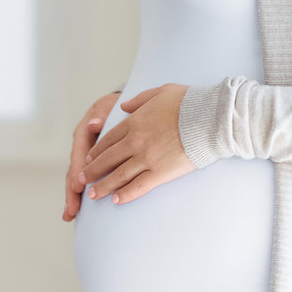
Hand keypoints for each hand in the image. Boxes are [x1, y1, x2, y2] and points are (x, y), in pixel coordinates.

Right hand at [63, 91, 120, 221]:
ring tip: (70, 215)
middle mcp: (81, 147)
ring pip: (77, 179)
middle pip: (74, 170)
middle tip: (72, 209)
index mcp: (84, 132)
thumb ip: (103, 114)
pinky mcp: (91, 166)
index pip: (79, 152)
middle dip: (72, 191)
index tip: (79, 184)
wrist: (121, 109)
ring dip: (73, 197)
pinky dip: (80, 195)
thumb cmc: (116, 108)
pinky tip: (77, 212)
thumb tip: (94, 123)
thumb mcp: (110, 106)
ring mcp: (84, 157)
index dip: (78, 169)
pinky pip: (85, 181)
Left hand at [78, 83, 195, 204]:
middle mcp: (135, 141)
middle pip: (107, 159)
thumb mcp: (160, 92)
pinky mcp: (160, 172)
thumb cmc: (189, 102)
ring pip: (118, 175)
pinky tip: (116, 200)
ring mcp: (146, 158)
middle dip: (93, 170)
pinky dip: (125, 194)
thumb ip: (139, 100)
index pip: (108, 139)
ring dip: (103, 186)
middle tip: (82, 179)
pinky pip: (138, 186)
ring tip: (93, 195)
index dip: (96, 151)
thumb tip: (123, 105)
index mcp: (134, 121)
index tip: (89, 158)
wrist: (209, 117)